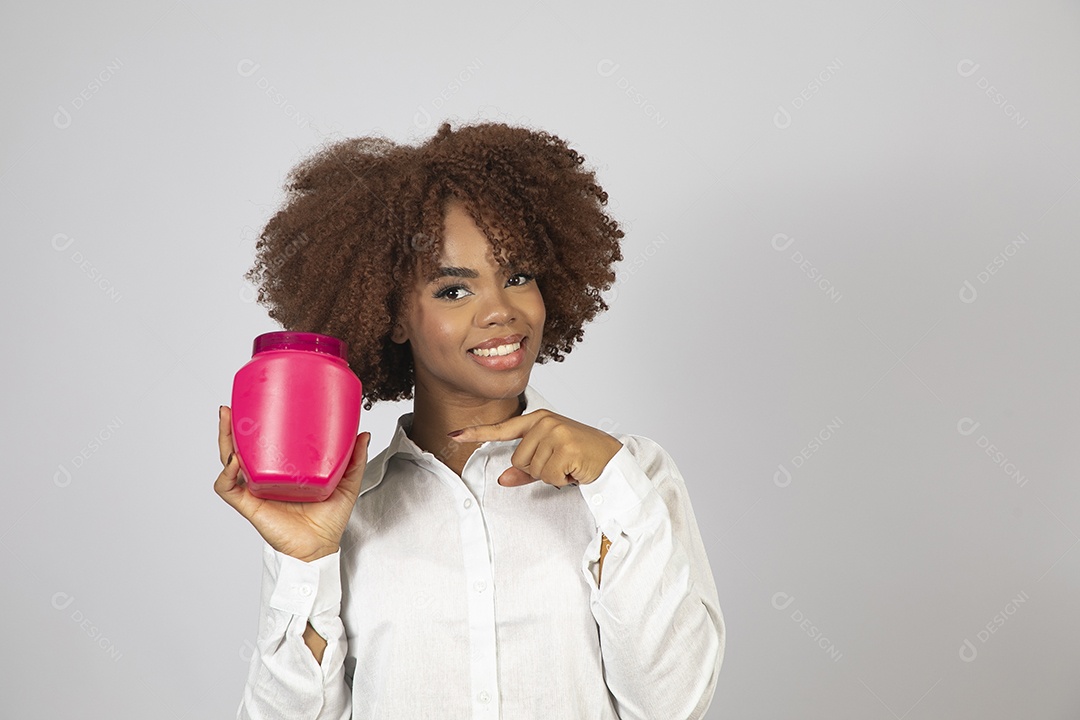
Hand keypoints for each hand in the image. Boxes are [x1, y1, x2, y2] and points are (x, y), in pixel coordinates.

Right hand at [214, 405, 370, 561]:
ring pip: (228, 462)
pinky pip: (229, 488)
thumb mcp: (346, 484)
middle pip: (239, 449)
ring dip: (224, 441)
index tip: (254, 404)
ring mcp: (255, 490)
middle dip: (230, 428)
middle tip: (231, 409)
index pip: (263, 444)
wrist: (320, 548)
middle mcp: (265, 478)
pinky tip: (235, 461)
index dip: (255, 426)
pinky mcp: (250, 505)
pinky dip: (227, 474)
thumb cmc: (328, 520)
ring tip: (227, 420)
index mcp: (282, 470)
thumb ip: (354, 460)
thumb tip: (363, 433)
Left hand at [448, 409, 621, 487]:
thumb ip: (524, 470)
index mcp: (538, 420)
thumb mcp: (550, 460)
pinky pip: (548, 476)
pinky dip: (561, 479)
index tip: (454, 435)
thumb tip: (502, 480)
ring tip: (569, 465)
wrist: (614, 457)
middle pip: (517, 460)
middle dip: (537, 469)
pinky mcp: (565, 446)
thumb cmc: (581, 456)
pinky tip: (574, 470)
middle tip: (560, 463)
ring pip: (532, 469)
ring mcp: (555, 432)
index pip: (502, 429)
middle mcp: (544, 422)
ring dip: (550, 475)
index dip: (476, 433)